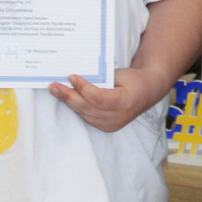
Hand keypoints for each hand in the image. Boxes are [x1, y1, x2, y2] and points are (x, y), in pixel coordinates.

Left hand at [50, 66, 172, 132]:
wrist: (147, 92)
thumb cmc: (134, 80)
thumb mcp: (120, 74)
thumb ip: (101, 79)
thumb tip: (77, 79)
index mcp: (124, 102)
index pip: (98, 97)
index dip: (83, 88)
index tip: (72, 76)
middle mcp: (118, 117)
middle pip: (88, 107)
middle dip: (68, 96)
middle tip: (53, 86)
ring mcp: (112, 124)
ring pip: (84, 113)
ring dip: (69, 102)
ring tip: (56, 90)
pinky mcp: (107, 127)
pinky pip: (87, 117)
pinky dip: (77, 107)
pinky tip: (67, 98)